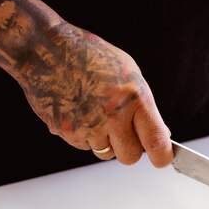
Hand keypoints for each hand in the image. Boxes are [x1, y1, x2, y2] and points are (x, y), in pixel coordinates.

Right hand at [16, 22, 172, 167]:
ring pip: (105, 153)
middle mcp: (112, 115)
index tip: (162, 158)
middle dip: (130, 149)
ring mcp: (87, 126)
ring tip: (95, 113)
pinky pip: (83, 146)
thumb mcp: (128, 73)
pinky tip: (78, 111)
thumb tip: (161, 134)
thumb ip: (144, 106)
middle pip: (130, 157)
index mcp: (134, 98)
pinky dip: (83, 135)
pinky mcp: (66, 132)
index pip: (156, 141)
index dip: (162, 156)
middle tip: (123, 132)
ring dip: (105, 141)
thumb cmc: (90, 57)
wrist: (46, 51)